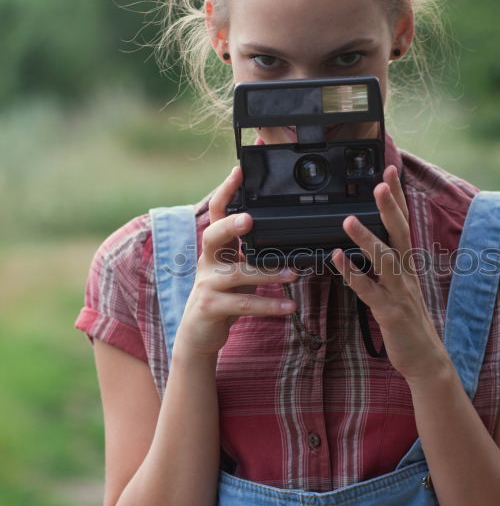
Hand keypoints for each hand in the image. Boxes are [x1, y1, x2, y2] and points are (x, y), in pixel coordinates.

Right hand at [173, 166, 296, 359]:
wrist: (199, 334)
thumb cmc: (225, 296)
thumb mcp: (238, 270)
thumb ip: (254, 252)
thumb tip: (284, 234)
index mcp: (216, 248)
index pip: (217, 213)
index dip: (226, 191)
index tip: (238, 171)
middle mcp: (207, 262)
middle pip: (213, 235)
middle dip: (231, 225)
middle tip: (250, 219)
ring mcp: (207, 284)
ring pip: (236, 274)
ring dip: (268, 273)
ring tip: (294, 273)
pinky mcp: (210, 307)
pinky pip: (243, 303)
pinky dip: (269, 304)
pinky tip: (290, 306)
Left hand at [330, 165, 449, 382]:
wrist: (426, 360)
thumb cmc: (409, 323)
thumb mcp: (399, 288)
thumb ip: (386, 266)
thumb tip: (368, 243)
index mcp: (408, 266)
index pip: (403, 223)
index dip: (398, 197)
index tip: (390, 170)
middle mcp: (406, 274)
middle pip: (400, 233)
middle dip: (391, 206)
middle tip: (380, 181)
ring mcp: (400, 293)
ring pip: (385, 259)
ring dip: (367, 238)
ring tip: (349, 219)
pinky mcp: (390, 313)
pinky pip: (369, 291)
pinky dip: (354, 274)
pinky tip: (338, 259)